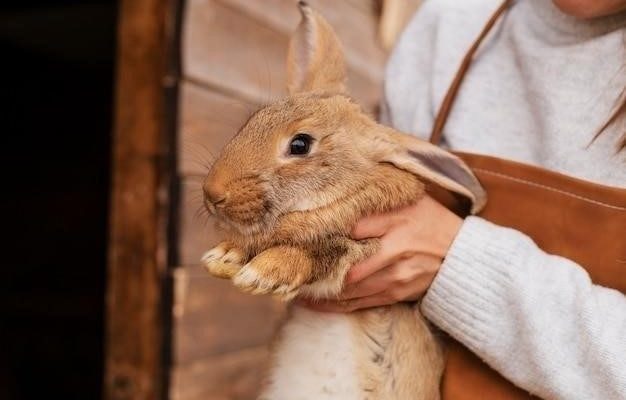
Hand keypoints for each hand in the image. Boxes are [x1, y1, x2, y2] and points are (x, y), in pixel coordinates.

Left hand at [301, 196, 462, 311]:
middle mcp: (394, 252)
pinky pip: (360, 303)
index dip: (324, 231)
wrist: (463, 255)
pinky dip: (335, 305)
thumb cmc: (432, 221)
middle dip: (317, 269)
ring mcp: (395, 277)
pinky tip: (314, 303)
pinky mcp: (396, 294)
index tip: (298, 233)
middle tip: (289, 266)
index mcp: (396, 223)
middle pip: (347, 265)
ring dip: (321, 290)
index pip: (353, 228)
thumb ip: (377, 201)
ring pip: (350, 288)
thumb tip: (340, 198)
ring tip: (294, 286)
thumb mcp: (410, 201)